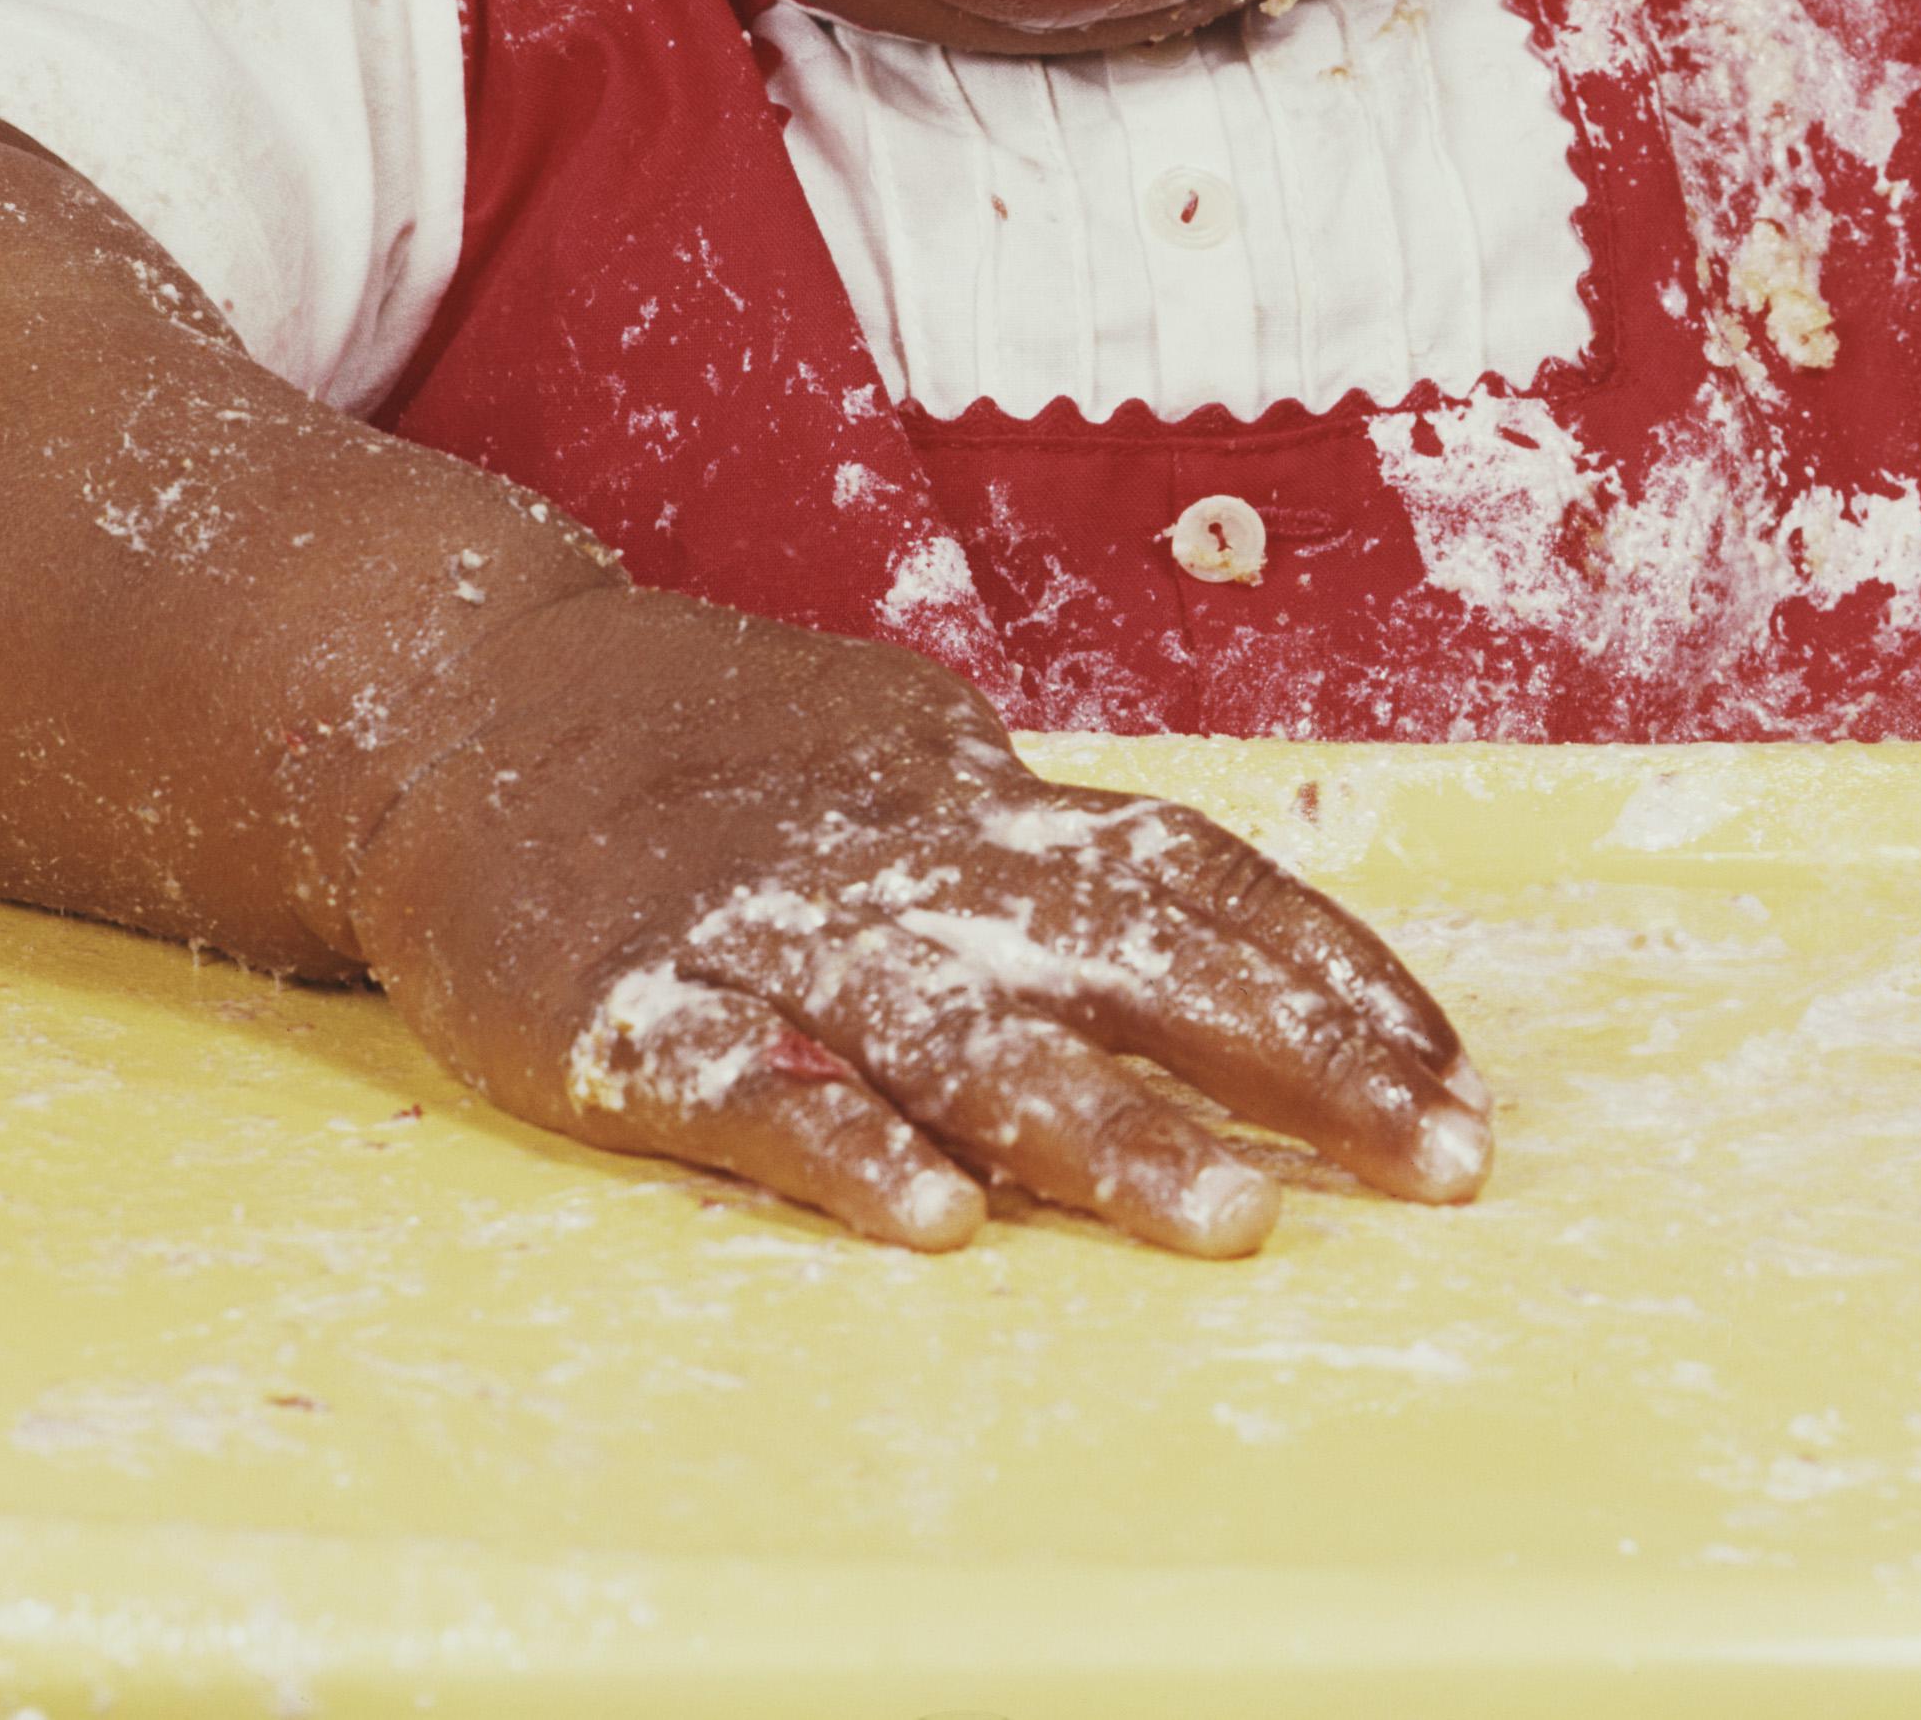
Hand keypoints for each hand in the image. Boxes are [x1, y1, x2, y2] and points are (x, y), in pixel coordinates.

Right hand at [343, 577, 1489, 1251]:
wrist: (462, 695)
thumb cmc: (702, 744)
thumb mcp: (890, 755)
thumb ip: (1025, 845)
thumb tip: (1202, 911)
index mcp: (970, 797)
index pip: (1193, 878)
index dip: (1334, 974)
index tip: (1458, 1078)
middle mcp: (900, 852)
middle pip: (1126, 948)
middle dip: (1293, 1058)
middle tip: (1439, 1160)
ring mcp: (768, 922)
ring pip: (958, 1028)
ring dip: (1095, 1129)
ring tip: (1226, 1225)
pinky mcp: (633, 997)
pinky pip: (754, 1078)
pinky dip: (843, 1144)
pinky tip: (930, 1220)